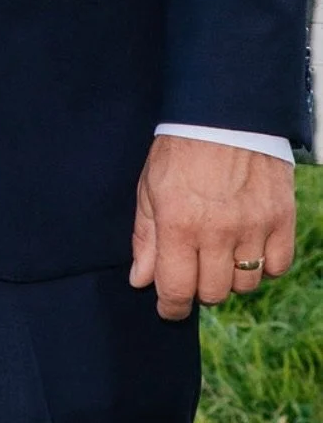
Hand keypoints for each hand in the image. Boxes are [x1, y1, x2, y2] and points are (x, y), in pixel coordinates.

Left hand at [130, 135, 295, 319]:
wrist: (224, 114)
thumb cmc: (180, 150)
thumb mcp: (150, 188)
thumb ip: (146, 237)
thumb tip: (140, 281)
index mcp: (179, 224)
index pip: (176, 289)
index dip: (170, 308)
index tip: (169, 308)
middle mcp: (218, 232)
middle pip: (212, 293)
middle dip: (198, 288)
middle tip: (194, 269)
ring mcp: (253, 227)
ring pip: (245, 284)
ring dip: (230, 277)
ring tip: (221, 252)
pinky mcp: (281, 219)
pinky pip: (276, 266)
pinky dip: (263, 265)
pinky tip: (249, 247)